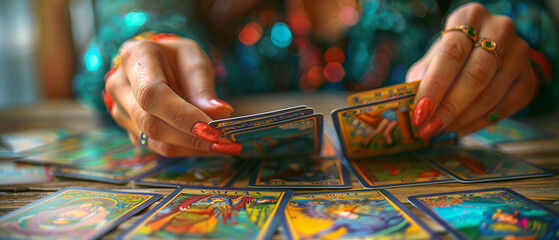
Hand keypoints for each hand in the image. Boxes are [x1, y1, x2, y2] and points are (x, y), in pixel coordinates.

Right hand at [104, 36, 239, 156]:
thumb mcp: (194, 60)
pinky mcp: (130, 130)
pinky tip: (206, 144)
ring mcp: (120, 110)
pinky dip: (186, 149)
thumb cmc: (177, 59)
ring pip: (154, 140)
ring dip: (190, 146)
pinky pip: (158, 147)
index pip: (151, 93)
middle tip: (223, 141)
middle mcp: (120, 84)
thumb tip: (220, 114)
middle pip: (150, 123)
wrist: (158, 64)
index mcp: (136, 57)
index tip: (211, 128)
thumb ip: (203, 87)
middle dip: (190, 137)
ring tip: (221, 144)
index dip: (180, 115)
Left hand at [406, 3, 536, 137]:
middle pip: (476, 75)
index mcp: (470, 17)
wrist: (479, 52)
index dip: (434, 86)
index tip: (420, 111)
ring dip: (463, 118)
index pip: (451, 53)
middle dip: (449, 107)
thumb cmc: (448, 58)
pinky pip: (506, 107)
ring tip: (442, 129)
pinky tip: (461, 127)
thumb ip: (421, 81)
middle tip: (430, 127)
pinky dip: (480, 122)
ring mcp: (520, 53)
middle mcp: (500, 29)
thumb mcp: (430, 61)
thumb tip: (413, 111)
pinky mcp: (529, 77)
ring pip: (492, 94)